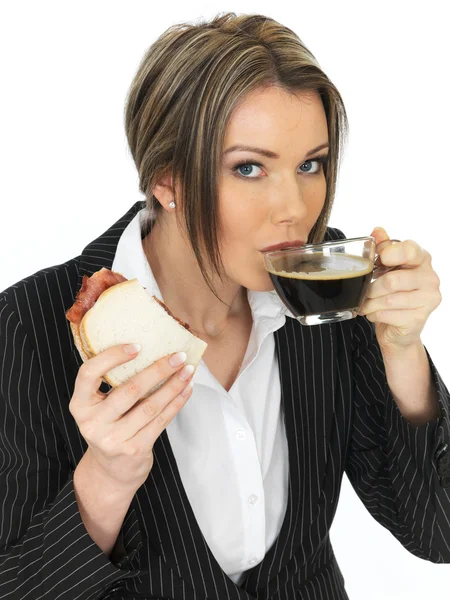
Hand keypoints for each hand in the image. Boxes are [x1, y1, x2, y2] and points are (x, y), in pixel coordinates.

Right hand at [69, 345, 193, 491]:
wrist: (111, 472)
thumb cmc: (110, 427)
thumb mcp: (100, 408)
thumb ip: (113, 385)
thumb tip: (152, 351)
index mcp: (80, 405)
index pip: (88, 373)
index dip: (111, 357)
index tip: (137, 346)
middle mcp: (93, 423)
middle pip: (129, 390)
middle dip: (158, 370)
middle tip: (178, 356)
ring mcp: (113, 439)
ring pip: (150, 406)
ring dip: (173, 386)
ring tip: (188, 370)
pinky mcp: (134, 450)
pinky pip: (161, 421)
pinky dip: (177, 403)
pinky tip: (186, 389)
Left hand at [357, 227, 441, 352]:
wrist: (399, 327)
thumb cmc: (393, 292)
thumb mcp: (388, 267)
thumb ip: (384, 248)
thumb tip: (377, 231)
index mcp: (422, 259)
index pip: (409, 250)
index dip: (390, 254)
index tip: (379, 261)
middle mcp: (430, 278)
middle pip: (392, 280)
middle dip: (371, 289)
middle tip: (364, 293)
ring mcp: (428, 299)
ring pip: (388, 300)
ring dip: (370, 303)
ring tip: (366, 304)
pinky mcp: (419, 319)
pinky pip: (387, 315)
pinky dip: (374, 315)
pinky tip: (375, 314)